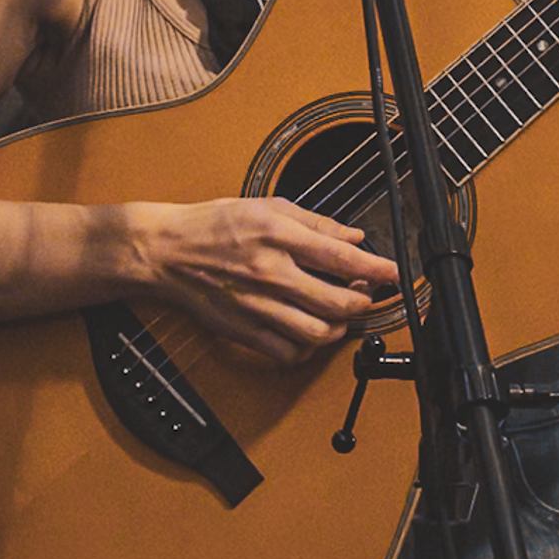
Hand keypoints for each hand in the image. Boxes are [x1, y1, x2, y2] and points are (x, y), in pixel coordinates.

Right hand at [129, 197, 400, 365]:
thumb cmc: (212, 225)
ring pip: (317, 332)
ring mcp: (257, 305)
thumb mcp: (266, 207)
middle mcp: (270, 273)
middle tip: (367, 294)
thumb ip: (315, 222)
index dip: (377, 268)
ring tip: (341, 314)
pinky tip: (309, 332)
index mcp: (277, 236)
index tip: (394, 273)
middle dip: (364, 302)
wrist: (165, 252)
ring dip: (339, 327)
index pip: (341, 257)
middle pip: (337, 302)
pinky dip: (307, 349)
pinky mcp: (244, 329)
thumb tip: (353, 234)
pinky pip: (287, 352)